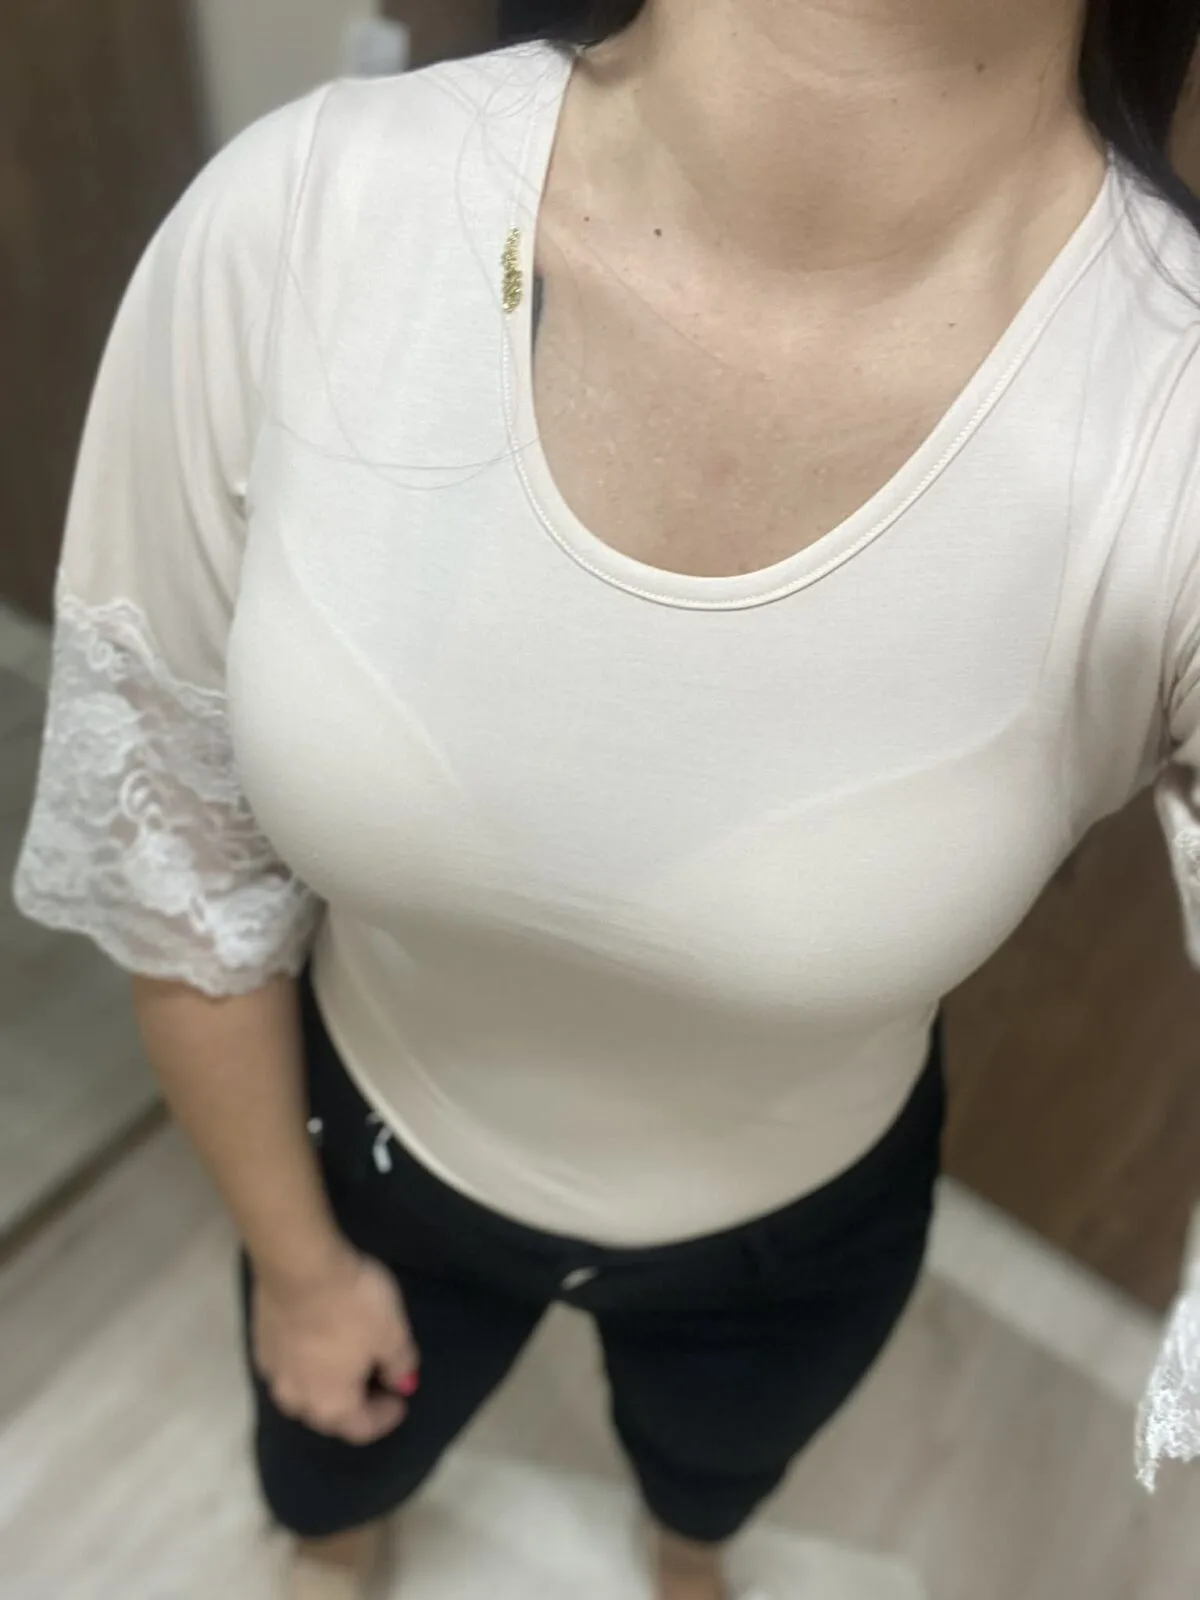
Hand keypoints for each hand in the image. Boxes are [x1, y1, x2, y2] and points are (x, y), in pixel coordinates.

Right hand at [252, 1241, 419, 1444]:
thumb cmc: (352, 1304)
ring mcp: (273, 1373)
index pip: (362, 1427)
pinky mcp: (259, 1345)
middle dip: (355, 1403)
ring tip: (345, 1363)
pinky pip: (288, 1365)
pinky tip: (316, 1343)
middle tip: (375, 1381)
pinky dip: (306, 1362)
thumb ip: (400, 1363)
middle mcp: (297, 1400)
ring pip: (303, 1392)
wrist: (298, 1266)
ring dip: (326, 1384)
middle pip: (329, 1415)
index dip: (385, 1417)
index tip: (400, 1400)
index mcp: (332, 1406)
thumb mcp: (392, 1332)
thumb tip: (401, 1381)